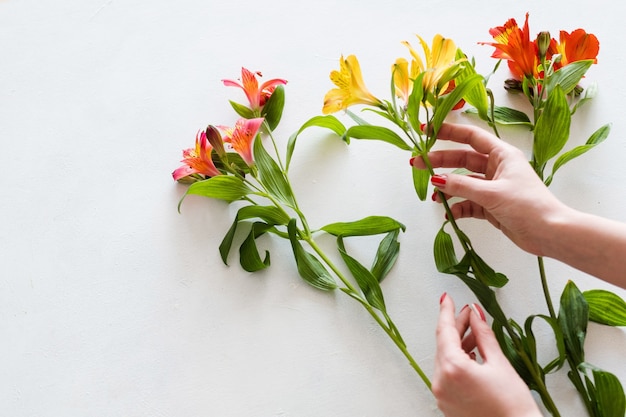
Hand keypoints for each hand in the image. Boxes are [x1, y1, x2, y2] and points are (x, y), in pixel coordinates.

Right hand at [411, 123, 566, 255]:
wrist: (550, 233)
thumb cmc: (528, 206)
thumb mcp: (492, 193)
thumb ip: (462, 186)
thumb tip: (436, 181)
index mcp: (502, 155)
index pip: (471, 137)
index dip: (449, 132)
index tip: (427, 130)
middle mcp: (497, 168)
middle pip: (462, 160)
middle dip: (440, 162)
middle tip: (417, 165)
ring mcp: (494, 187)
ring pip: (464, 183)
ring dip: (447, 188)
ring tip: (432, 195)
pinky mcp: (492, 206)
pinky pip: (468, 202)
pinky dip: (457, 206)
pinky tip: (448, 212)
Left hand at [433, 293, 541, 416]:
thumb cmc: (512, 405)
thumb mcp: (499, 362)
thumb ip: (483, 334)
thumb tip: (475, 313)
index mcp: (453, 368)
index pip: (445, 331)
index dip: (447, 312)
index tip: (447, 298)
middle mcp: (441, 382)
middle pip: (443, 344)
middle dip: (456, 327)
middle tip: (469, 313)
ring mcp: (441, 394)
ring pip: (444, 359)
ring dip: (457, 344)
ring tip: (475, 333)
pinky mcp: (446, 403)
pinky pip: (446, 374)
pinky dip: (456, 361)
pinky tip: (471, 354)